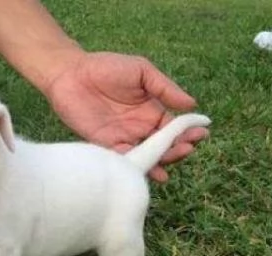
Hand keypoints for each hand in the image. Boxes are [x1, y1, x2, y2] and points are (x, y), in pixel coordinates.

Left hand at [44, 52, 208, 181]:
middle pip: (163, 146)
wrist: (71, 72)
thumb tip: (192, 104)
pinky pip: (122, 159)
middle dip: (178, 149)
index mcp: (151, 111)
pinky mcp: (104, 145)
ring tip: (172, 161)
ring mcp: (122, 138)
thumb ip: (164, 88)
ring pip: (145, 156)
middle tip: (188, 148)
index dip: (187, 132)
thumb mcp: (141, 72)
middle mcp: (139, 128)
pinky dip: (135, 167)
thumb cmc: (106, 67)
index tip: (201, 133)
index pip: (173, 128)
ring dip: (160, 161)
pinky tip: (149, 171)